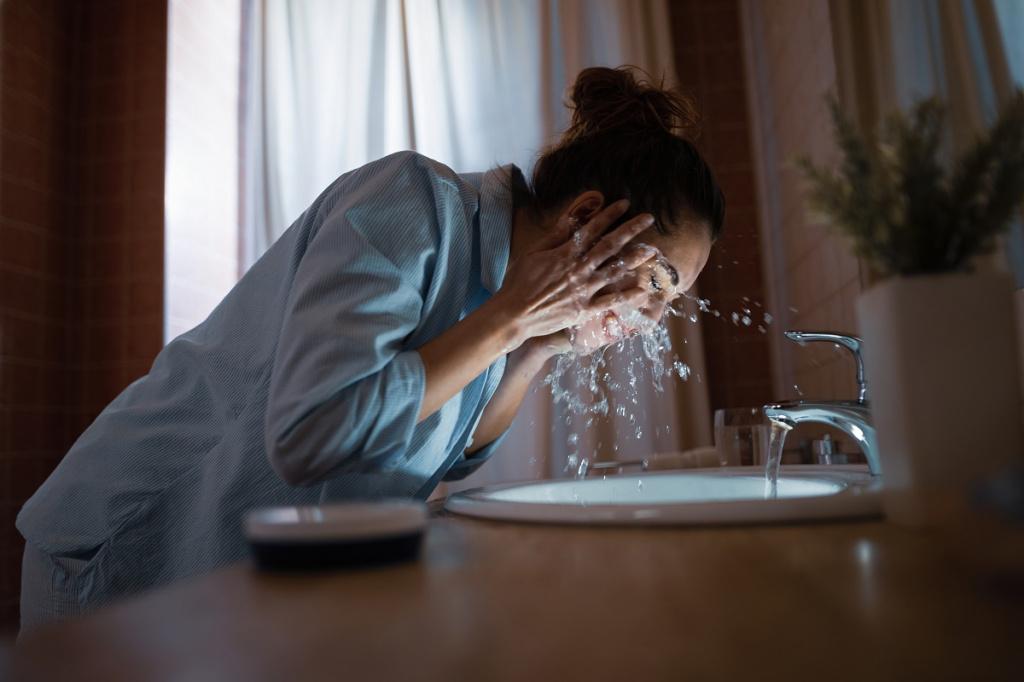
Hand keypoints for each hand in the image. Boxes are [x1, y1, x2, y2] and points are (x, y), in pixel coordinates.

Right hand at [492, 199, 657, 349]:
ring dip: (634, 259)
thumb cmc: (519, 281)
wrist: (513, 313)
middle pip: (609, 246)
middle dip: (631, 230)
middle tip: (649, 218)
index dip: (610, 215)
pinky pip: (609, 303)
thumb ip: (556, 234)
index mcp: (565, 253)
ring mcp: (582, 290)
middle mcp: (578, 269)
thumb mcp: (534, 251)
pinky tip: (642, 291)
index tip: (625, 204)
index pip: (592, 229)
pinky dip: (626, 297)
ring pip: (614, 271)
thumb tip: (572, 215)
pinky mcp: (583, 310)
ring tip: (652, 250)